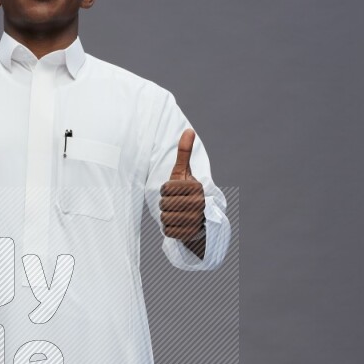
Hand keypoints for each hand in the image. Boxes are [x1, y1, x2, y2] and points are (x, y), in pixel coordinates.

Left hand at [159, 128, 205, 244]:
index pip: (165, 189)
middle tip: (174, 204)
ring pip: (164, 218)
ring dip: (166, 216)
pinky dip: (169, 228)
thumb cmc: (186, 191)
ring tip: (176, 213)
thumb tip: (188, 130)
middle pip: (163, 204)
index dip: (165, 191)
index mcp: (196, 187)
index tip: (174, 191)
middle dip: (164, 204)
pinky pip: (168, 231)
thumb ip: (184, 152)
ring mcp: (196, 220)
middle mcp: (199, 203)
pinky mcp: (191, 234)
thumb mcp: (183, 172)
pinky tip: (177, 224)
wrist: (199, 218)